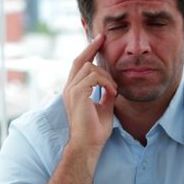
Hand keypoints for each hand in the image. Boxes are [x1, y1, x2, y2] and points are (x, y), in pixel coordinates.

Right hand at [63, 34, 116, 150]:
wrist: (88, 145)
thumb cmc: (95, 131)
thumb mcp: (104, 107)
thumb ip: (106, 94)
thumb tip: (112, 86)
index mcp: (74, 91)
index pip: (79, 66)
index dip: (88, 51)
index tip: (99, 40)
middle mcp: (69, 88)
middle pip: (80, 60)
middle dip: (91, 47)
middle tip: (103, 38)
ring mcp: (71, 90)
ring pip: (90, 68)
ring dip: (107, 76)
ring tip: (114, 90)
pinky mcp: (77, 94)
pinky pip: (94, 77)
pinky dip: (106, 83)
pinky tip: (112, 93)